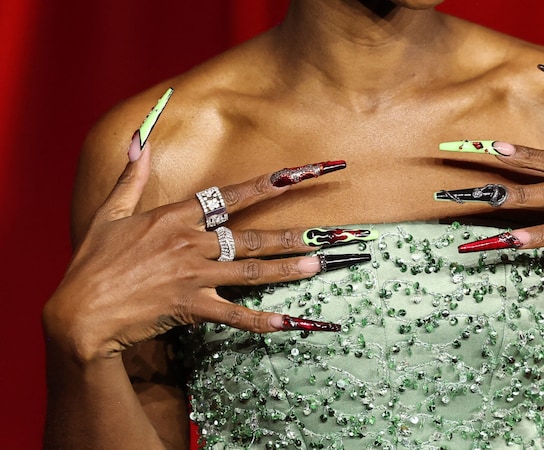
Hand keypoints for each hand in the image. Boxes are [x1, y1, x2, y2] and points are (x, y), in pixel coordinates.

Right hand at [42, 133, 350, 362]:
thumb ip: (131, 177)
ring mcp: (194, 275)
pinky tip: (286, 322)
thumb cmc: (93, 263)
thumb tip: (137, 140)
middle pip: (252, 235)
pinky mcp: (191, 306)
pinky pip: (234, 314)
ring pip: (251, 270)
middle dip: (292, 233)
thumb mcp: (109, 213)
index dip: (265, 185)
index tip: (296, 175)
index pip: (229, 196)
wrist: (80, 311)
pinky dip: (260, 320)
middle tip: (326, 233)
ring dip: (287, 269)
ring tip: (318, 266)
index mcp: (175, 217)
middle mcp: (191, 243)